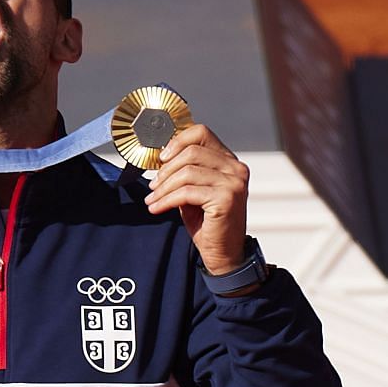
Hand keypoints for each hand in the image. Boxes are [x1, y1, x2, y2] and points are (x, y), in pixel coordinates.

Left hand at [142, 123, 250, 274]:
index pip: (201, 133)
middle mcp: (236, 168)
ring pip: (187, 172)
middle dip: (166, 169)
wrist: (223, 253)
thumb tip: (161, 156)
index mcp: (229, 161)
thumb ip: (184, 171)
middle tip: (153, 186)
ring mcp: (233, 182)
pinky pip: (186, 192)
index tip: (161, 158)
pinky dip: (166, 200)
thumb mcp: (193, 190)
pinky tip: (157, 208)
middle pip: (191, 152)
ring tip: (152, 199)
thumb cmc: (207, 222)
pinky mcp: (226, 198)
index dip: (177, 141)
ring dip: (163, 188)